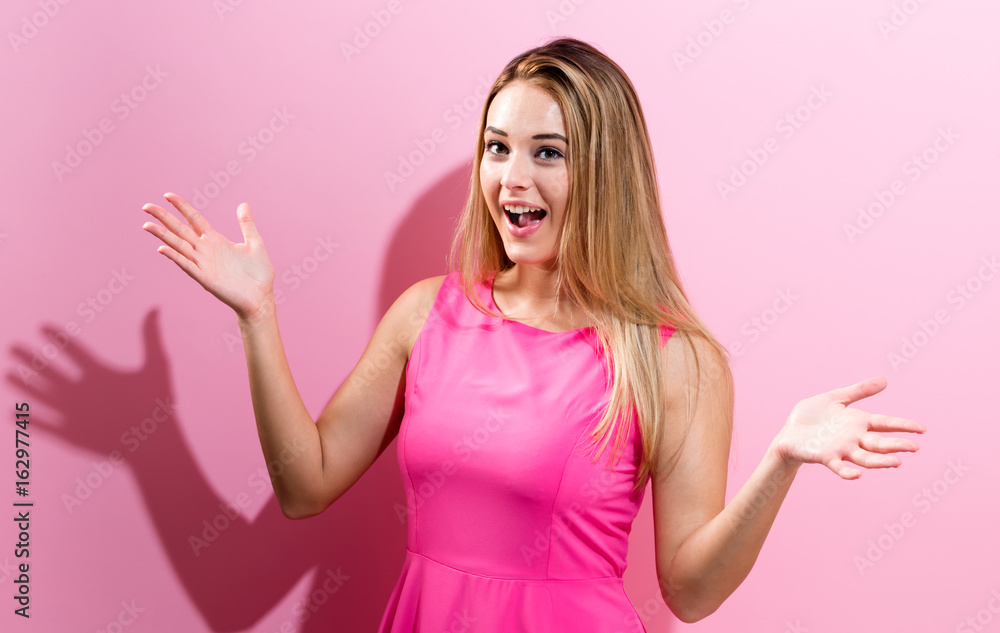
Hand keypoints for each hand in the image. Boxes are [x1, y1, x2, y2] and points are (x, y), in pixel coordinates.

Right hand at [141, 193, 274, 322]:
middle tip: (146, 206)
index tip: (167, 195)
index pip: (194, 219)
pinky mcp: (205, 278)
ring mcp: (203, 264)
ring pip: (178, 246)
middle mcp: (205, 250)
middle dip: (164, 218)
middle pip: (180, 230)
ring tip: (146, 224)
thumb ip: (247, 224)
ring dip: (162, 235)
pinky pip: (187, 265)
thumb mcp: (255, 243)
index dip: (181, 207)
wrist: (261, 298)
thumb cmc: (258, 273)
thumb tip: (243, 204)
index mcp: (215, 240)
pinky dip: (175, 257)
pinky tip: (162, 249)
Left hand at [769, 376, 925, 478]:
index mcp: (858, 423)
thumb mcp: (836, 398)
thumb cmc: (812, 416)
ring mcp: (841, 449)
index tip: (922, 429)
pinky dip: (848, 472)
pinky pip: (839, 467)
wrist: (789, 432)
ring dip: (880, 461)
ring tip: (897, 463)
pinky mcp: (826, 457)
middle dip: (897, 445)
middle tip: (915, 447)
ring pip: (865, 458)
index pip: (885, 423)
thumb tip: (885, 380)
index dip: (903, 426)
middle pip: (879, 443)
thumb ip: (859, 391)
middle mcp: (854, 438)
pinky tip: (857, 476)